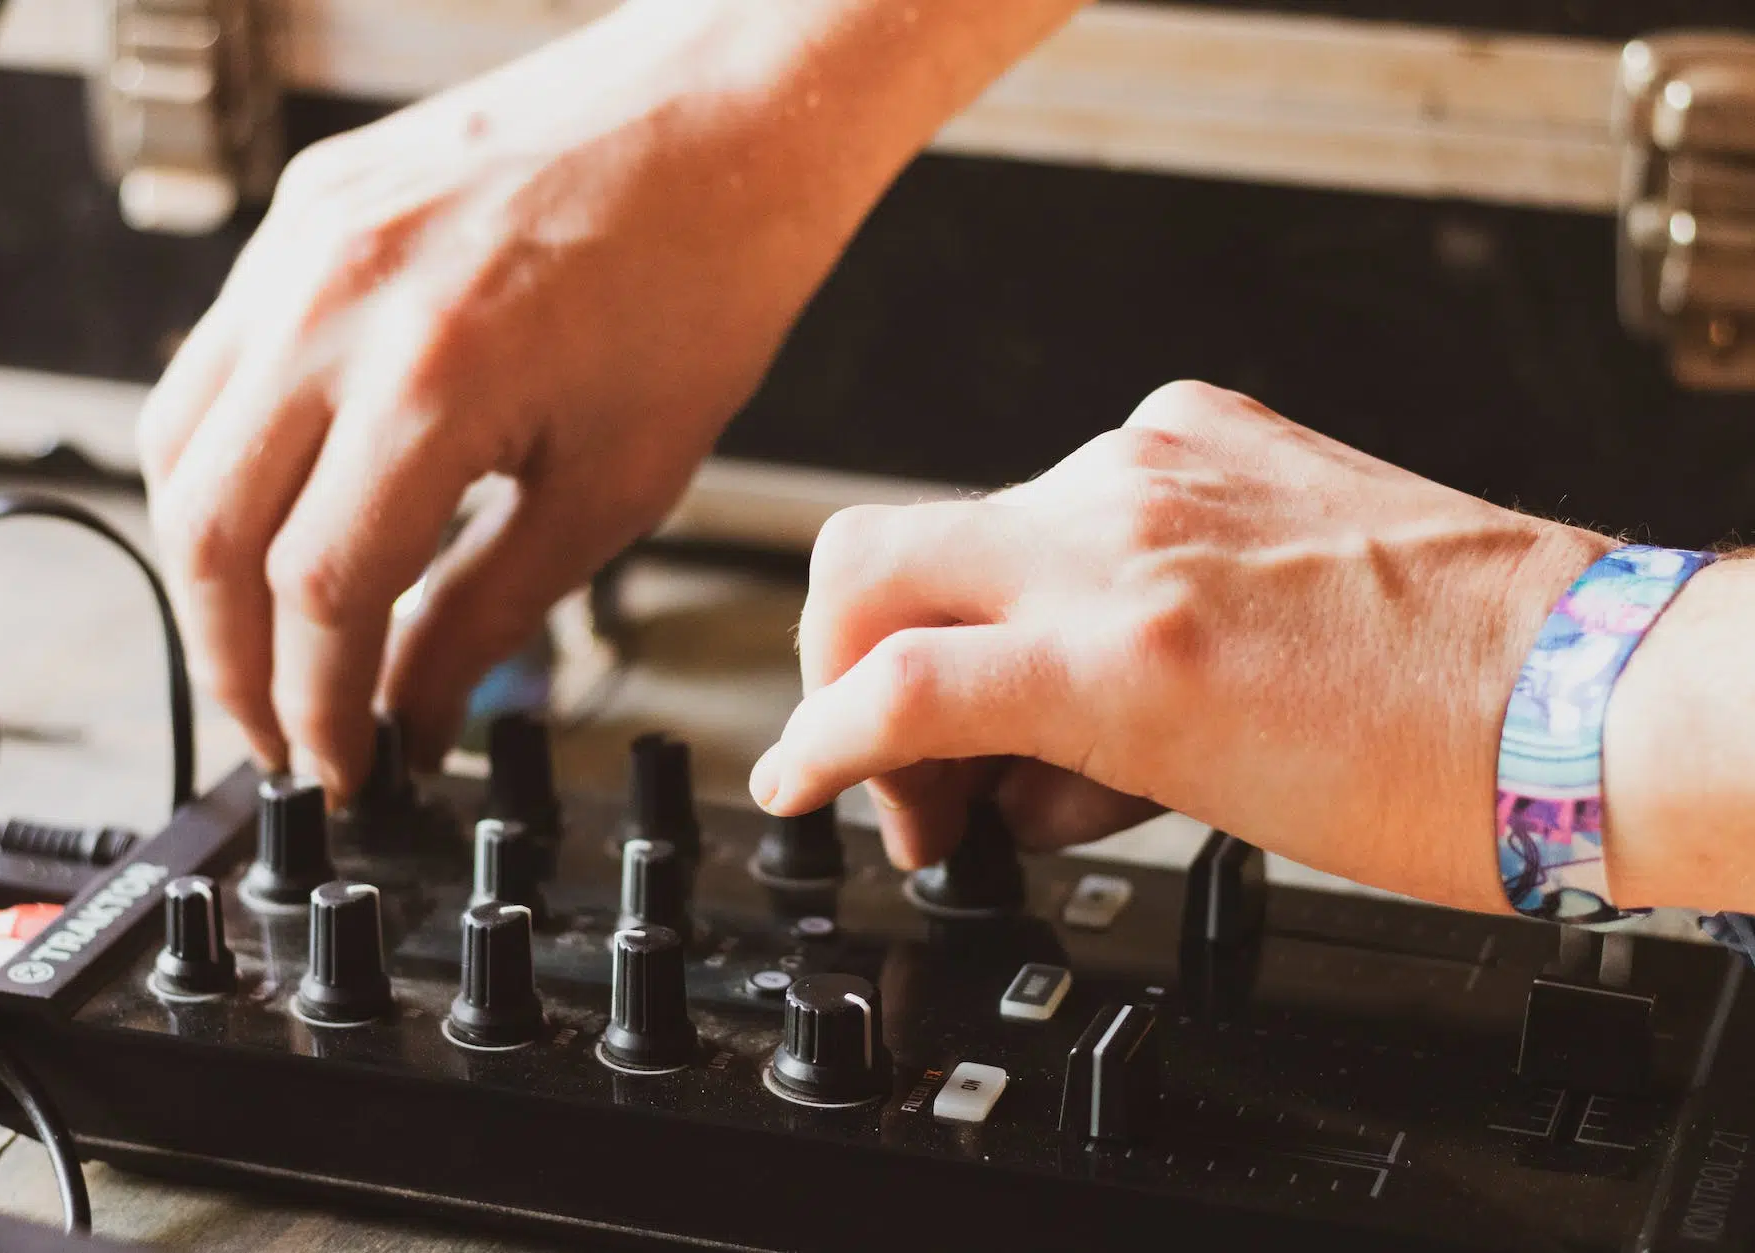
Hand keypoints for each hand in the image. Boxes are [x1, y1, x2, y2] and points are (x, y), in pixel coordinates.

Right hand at [135, 1, 921, 796]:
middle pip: (209, 535)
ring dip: (207, 572)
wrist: (721, 119)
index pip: (317, 594)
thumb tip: (415, 713)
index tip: (345, 766)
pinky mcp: (300, 213)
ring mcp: (303, 246)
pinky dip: (220, 462)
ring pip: (178, 448)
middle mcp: (337, 304)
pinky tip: (271, 514)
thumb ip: (491, 614)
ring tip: (265, 647)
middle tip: (283, 735)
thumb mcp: (614, 484)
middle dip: (236, 666)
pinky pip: (210, 361)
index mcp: (433, 381)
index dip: (320, 708)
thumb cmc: (702, 284)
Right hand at [752, 381, 1613, 911]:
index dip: (811, 747)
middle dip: (838, 667)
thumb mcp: (1206, 808)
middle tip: (903, 757)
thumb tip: (986, 774)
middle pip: (864, 561)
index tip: (797, 779)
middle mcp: (1120, 528)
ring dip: (964, 628)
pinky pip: (1069, 487)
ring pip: (967, 527)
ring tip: (1045, 717)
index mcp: (1121, 649)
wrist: (1585, 687)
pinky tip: (1120, 631)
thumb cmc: (1436, 774)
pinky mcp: (1208, 427)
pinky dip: (1057, 570)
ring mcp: (1160, 462)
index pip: (886, 684)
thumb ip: (1057, 772)